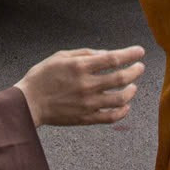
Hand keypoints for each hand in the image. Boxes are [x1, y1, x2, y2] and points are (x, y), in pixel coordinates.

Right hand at [16, 46, 145, 126]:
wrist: (29, 102)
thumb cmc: (42, 76)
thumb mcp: (60, 56)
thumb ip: (85, 54)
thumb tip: (106, 54)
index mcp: (80, 67)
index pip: (113, 58)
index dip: (130, 54)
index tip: (139, 51)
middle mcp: (87, 85)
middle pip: (121, 78)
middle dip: (135, 71)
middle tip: (140, 67)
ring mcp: (88, 103)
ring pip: (120, 98)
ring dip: (131, 91)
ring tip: (133, 86)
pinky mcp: (86, 118)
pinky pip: (111, 117)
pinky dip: (123, 111)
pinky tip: (125, 105)